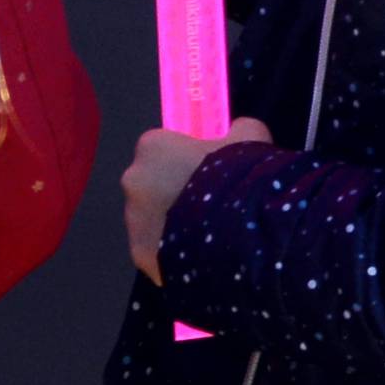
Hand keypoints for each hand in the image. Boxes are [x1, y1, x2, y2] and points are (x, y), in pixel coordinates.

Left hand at [121, 120, 267, 287]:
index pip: (162, 148)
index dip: (185, 160)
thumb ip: (241, 129)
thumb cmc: (237, 179)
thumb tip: (240, 129)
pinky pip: (157, 251)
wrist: (239, 234)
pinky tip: (201, 255)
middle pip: (152, 185)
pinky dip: (173, 253)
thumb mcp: (251, 140)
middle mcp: (133, 181)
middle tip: (209, 203)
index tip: (206, 170)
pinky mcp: (141, 256)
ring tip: (209, 233)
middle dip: (174, 193)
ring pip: (152, 220)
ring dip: (173, 224)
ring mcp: (134, 221)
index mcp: (152, 148)